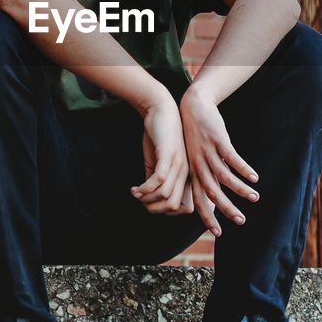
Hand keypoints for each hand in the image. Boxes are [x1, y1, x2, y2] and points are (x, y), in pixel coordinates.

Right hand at [130, 94, 194, 214]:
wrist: (160, 109)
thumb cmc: (159, 136)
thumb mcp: (158, 162)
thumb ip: (156, 180)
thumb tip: (148, 199)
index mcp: (186, 175)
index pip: (186, 208)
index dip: (166, 212)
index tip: (150, 205)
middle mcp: (185, 172)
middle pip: (174, 206)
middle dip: (154, 208)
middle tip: (140, 201)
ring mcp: (178, 163)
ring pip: (165, 195)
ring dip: (146, 199)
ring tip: (135, 193)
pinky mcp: (168, 154)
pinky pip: (158, 180)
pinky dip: (144, 189)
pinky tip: (134, 188)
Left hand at [179, 84, 258, 236]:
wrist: (193, 107)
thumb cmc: (196, 136)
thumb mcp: (196, 158)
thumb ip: (205, 176)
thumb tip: (215, 197)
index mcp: (193, 172)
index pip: (199, 200)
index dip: (207, 217)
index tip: (218, 233)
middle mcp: (199, 165)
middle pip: (212, 192)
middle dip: (227, 208)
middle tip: (241, 220)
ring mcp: (208, 152)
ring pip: (224, 176)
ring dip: (240, 189)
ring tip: (255, 197)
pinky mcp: (218, 140)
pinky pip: (231, 157)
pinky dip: (243, 168)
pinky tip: (254, 177)